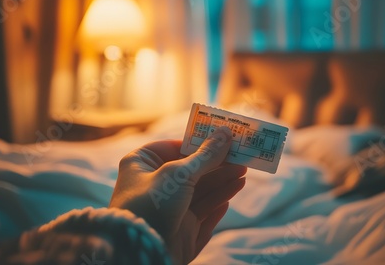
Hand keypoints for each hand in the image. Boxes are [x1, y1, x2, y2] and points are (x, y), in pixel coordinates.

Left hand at [109, 126, 246, 263]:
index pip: (173, 147)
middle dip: (216, 164)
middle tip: (241, 157)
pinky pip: (203, 213)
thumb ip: (206, 155)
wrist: (142, 251)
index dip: (198, 143)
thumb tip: (226, 133)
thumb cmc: (152, 204)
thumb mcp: (179, 173)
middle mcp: (155, 186)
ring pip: (200, 192)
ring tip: (243, 173)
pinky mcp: (181, 230)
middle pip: (191, 171)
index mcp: (142, 165)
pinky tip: (231, 193)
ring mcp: (168, 209)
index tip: (222, 138)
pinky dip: (217, 203)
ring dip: (222, 182)